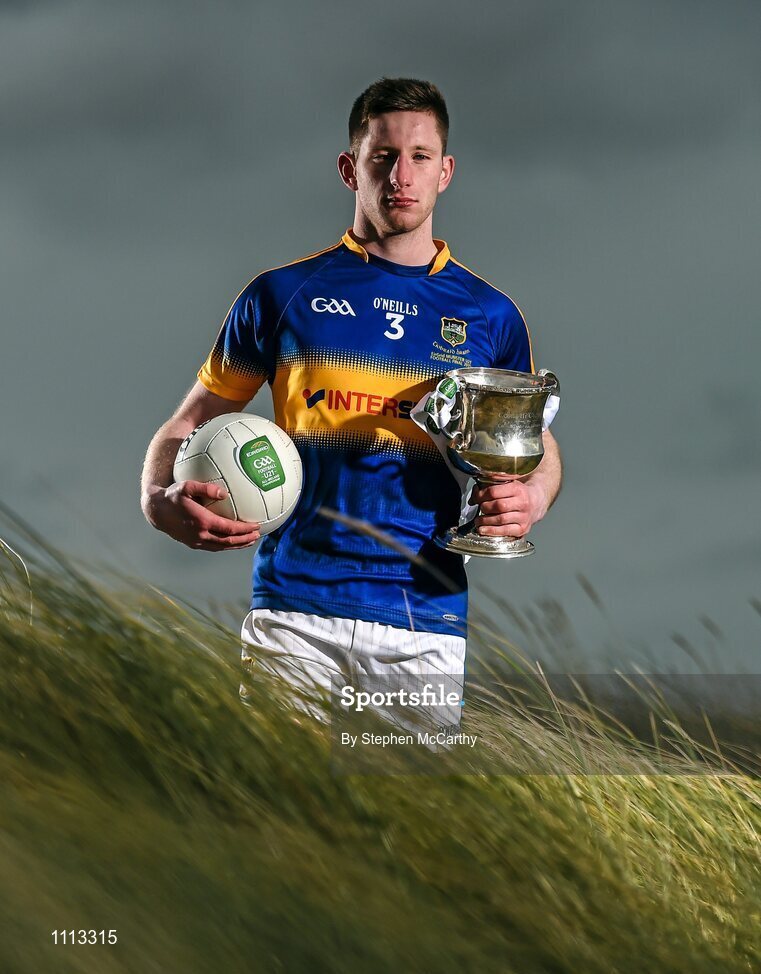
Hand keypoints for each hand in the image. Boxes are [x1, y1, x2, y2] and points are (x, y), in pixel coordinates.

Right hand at [142, 481, 260, 551]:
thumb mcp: (186, 486)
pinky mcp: (193, 544)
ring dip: (237, 545)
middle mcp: (200, 535)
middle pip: (228, 541)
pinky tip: (233, 541)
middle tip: (258, 535)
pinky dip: (226, 545)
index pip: (229, 529)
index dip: (244, 529)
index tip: (256, 526)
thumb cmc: (172, 496)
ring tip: (250, 541)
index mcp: (202, 522)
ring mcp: (197, 541)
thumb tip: (224, 493)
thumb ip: (205, 488)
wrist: (156, 511)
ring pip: (222, 546)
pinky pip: (214, 547)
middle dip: (245, 539)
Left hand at [470, 479, 545, 538]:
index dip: (481, 495)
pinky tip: (483, 529)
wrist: (537, 502)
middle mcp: (523, 503)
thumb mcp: (508, 484)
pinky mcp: (523, 528)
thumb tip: (473, 498)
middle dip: (484, 508)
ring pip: (500, 519)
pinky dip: (491, 531)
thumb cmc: (518, 493)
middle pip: (497, 506)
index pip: (494, 492)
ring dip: (485, 521)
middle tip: (479, 508)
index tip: (476, 498)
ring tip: (478, 520)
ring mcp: (524, 517)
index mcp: (517, 488)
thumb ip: (490, 488)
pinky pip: (505, 531)